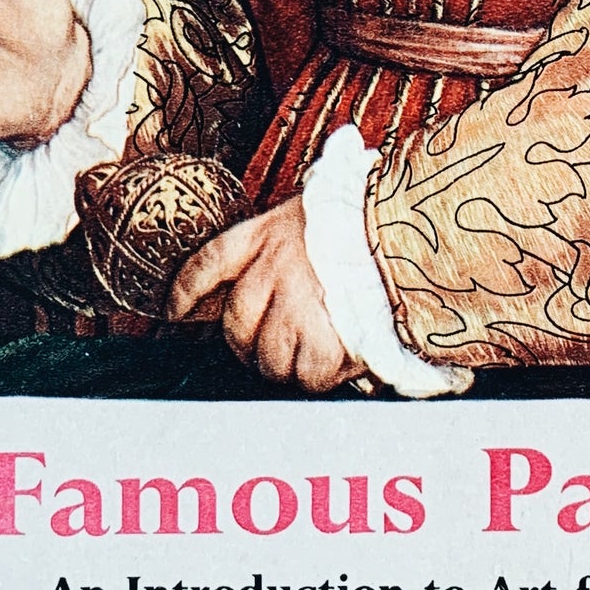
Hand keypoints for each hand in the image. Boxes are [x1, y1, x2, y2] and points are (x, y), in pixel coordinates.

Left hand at [168, 195, 361, 393]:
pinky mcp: (321, 336)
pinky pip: (305, 374)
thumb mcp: (316, 213)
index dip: (187, 292)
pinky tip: (340, 361)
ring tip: (318, 352)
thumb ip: (285, 243)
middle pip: (235, 325)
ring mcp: (294, 304)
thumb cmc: (372, 223)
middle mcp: (272, 267)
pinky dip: (321, 375)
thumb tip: (250, 282)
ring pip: (267, 357)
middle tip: (276, 347)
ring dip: (287, 363)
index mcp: (267, 232)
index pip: (207, 264)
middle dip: (248, 345)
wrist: (413, 231)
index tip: (176, 312)